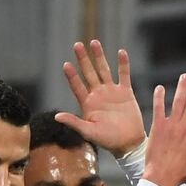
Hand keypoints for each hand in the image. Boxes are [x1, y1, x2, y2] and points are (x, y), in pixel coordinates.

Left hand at [55, 40, 145, 157]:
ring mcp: (112, 92)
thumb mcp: (89, 132)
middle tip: (77, 45)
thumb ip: (74, 122)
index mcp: (88, 104)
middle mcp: (98, 95)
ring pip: (104, 70)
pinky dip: (123, 64)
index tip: (66, 64)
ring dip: (99, 57)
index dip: (72, 76)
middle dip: (83, 59)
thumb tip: (56, 116)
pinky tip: (121, 52)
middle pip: (89, 73)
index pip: (77, 86)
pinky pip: (124, 75)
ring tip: (94, 42)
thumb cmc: (107, 140)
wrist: (128, 143)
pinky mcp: (126, 92)